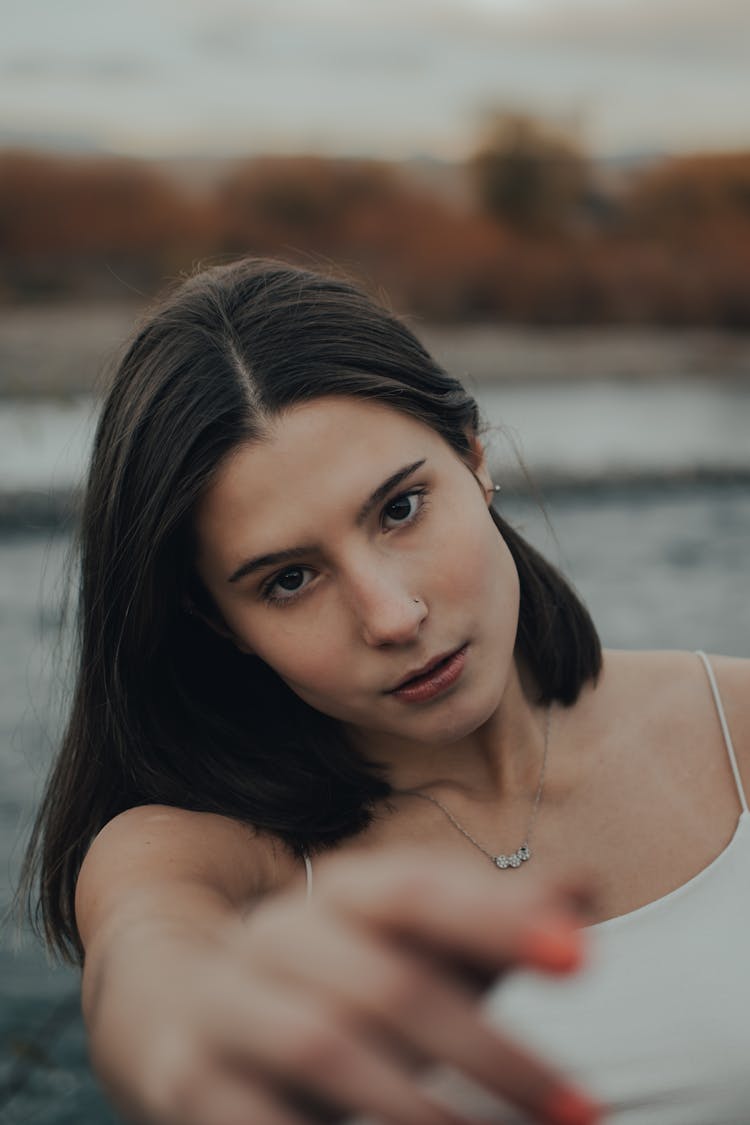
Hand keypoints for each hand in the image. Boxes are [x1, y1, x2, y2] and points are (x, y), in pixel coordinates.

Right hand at [86, 848, 598, 1124]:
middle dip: (489, 1050)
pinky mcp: (192, 1081)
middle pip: (385, 981)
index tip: (584, 957)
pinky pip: (262, 1120)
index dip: (497, 918)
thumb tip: (585, 887)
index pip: (417, 889)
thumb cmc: (339, 978)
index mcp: (339, 892)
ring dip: (422, 1106)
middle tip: (581, 1107)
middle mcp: (279, 933)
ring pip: (325, 1045)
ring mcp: (229, 1006)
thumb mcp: (416, 943)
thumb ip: (495, 919)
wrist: (183, 1006)